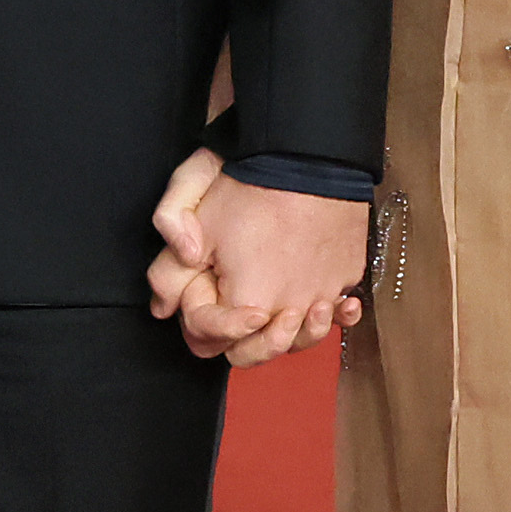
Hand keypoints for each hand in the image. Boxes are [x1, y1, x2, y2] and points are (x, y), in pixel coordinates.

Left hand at [153, 154, 366, 366]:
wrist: (310, 157)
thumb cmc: (251, 187)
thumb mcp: (191, 223)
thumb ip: (168, 272)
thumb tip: (163, 306)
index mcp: (249, 304)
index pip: (214, 341)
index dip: (201, 322)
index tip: (209, 293)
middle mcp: (292, 310)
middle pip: (259, 353)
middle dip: (241, 342)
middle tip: (239, 319)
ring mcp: (324, 294)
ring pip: (303, 338)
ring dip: (289, 334)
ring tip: (282, 313)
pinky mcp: (347, 275)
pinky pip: (339, 309)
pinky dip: (333, 311)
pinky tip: (327, 304)